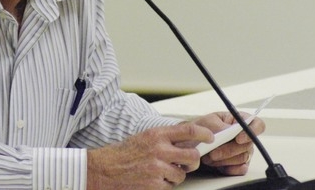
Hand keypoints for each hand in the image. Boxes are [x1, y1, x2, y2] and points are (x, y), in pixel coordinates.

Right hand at [87, 122, 213, 189]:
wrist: (103, 170)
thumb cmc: (123, 153)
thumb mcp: (144, 138)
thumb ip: (164, 139)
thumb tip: (186, 142)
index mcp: (156, 134)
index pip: (189, 130)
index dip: (204, 134)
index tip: (210, 138)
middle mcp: (159, 149)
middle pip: (192, 155)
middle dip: (193, 161)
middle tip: (187, 163)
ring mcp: (157, 167)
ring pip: (182, 174)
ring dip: (175, 175)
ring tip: (161, 172)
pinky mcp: (154, 184)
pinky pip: (170, 186)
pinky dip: (165, 185)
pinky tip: (153, 180)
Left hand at [193, 112, 265, 175]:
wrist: (193, 141)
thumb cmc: (203, 128)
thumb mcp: (208, 121)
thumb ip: (220, 125)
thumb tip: (228, 131)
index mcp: (240, 121)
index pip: (257, 125)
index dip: (251, 131)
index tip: (238, 138)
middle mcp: (245, 136)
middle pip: (248, 144)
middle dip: (229, 150)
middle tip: (214, 152)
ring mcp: (243, 151)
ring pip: (243, 157)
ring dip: (225, 159)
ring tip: (209, 157)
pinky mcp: (239, 164)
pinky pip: (241, 169)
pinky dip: (229, 168)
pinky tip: (219, 166)